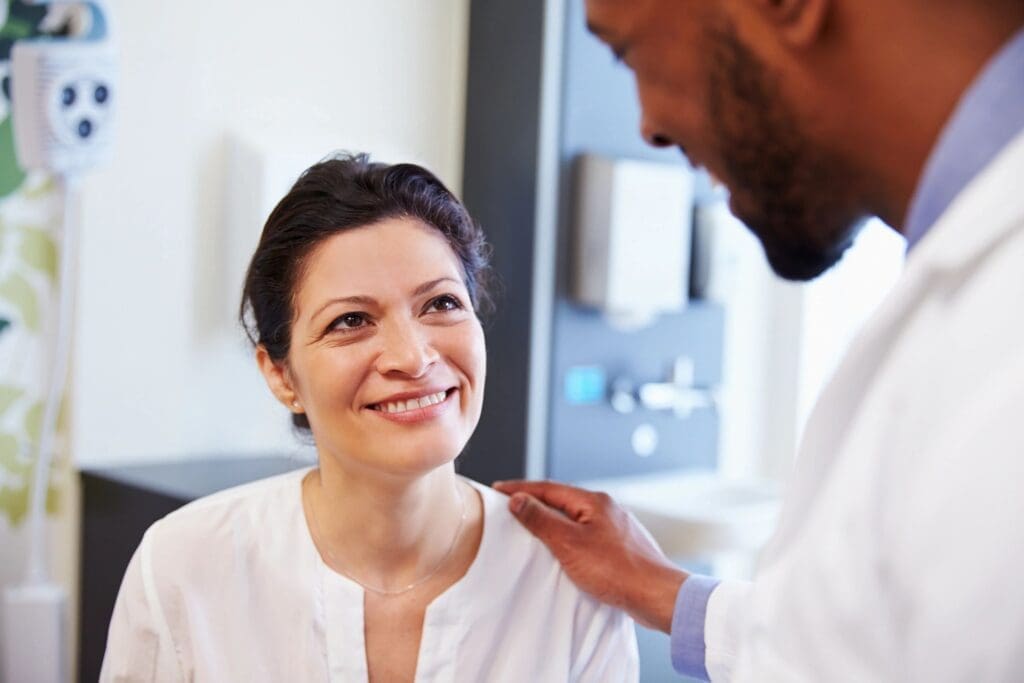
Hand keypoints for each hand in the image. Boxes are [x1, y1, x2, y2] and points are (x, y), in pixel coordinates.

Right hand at [492, 479, 687, 631]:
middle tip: (510, 507)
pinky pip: (587, 535)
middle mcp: (607, 509)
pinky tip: (564, 551)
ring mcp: (616, 528)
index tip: (498, 490)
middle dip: (535, 503)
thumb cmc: (617, 570)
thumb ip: (541, 520)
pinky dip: (569, 537)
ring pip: (576, 518)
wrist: (657, 595)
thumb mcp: (569, 544)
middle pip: (562, 500)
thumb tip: (518, 499)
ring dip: (552, 521)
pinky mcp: (621, 547)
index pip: (548, 488)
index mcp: (594, 502)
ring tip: (532, 528)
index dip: (521, 489)